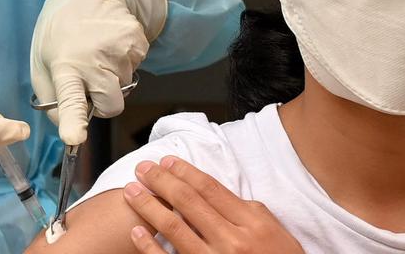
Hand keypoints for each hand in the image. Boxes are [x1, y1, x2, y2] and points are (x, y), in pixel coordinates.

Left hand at [30, 0, 166, 144]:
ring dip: (112, 79)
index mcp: (65, 65)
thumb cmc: (58, 33)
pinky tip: (110, 46)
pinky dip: (124, 64)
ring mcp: (120, 49)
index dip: (73, 121)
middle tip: (88, 81)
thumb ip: (52, 100)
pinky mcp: (138, 42)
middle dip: (101, 103)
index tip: (74, 137)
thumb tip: (70, 131)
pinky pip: (136, 70)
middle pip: (110, 106)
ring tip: (97, 53)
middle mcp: (94, 59)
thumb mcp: (41, 64)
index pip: (69, 99)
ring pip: (124, 88)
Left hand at [122, 156, 305, 253]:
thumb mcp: (272, 231)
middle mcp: (232, 242)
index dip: (185, 171)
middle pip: (188, 202)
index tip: (167, 161)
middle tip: (143, 168)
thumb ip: (245, 210)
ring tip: (132, 191)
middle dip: (161, 181)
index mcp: (251, 224)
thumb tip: (214, 191)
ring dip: (148, 206)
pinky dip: (150, 245)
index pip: (210, 189)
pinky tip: (137, 231)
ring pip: (174, 228)